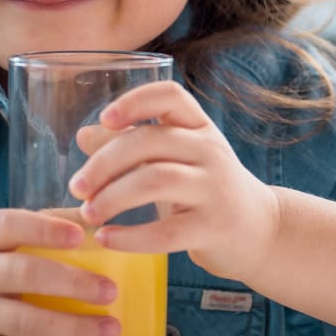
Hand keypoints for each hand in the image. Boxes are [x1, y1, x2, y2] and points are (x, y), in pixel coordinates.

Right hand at [0, 209, 122, 335]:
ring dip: (69, 327)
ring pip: (23, 322)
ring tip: (108, 329)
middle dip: (71, 284)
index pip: (9, 226)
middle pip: (23, 275)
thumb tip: (95, 216)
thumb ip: (37, 223)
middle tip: (110, 291)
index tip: (81, 235)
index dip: (45, 230)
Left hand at [69, 80, 280, 280]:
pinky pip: (166, 231)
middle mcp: (210, 150)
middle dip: (104, 164)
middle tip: (76, 187)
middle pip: (150, 142)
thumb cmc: (205, 189)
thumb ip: (132, 145)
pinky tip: (106, 239)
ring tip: (88, 213)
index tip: (105, 120)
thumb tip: (83, 135)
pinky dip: (130, 236)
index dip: (135, 102)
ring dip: (113, 197)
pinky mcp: (214, 227)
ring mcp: (215, 188)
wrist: (260, 230)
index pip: (170, 96)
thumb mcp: (175, 159)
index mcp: (198, 127)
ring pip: (156, 181)